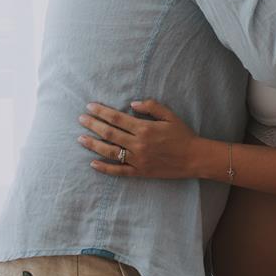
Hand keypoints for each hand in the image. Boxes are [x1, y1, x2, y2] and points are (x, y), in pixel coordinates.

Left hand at [77, 99, 198, 178]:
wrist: (194, 158)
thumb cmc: (182, 135)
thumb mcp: (170, 115)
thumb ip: (151, 106)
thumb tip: (131, 103)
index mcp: (144, 128)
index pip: (117, 118)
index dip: (101, 112)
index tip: (90, 107)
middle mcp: (138, 144)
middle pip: (110, 133)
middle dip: (93, 125)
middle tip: (81, 119)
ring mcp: (138, 159)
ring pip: (110, 152)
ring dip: (94, 144)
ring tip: (81, 139)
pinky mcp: (140, 172)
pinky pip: (119, 171)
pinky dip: (105, 168)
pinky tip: (93, 163)